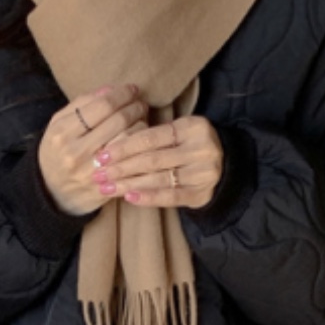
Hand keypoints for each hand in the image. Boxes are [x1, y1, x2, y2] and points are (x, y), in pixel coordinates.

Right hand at [39, 84, 149, 216]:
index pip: (102, 106)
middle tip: (141, 103)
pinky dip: (140, 148)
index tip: (131, 89)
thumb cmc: (57, 153)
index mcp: (62, 133)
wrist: (51, 195)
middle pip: (119, 121)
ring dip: (141, 125)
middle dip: (135, 107)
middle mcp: (76, 153)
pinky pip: (132, 162)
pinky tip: (141, 140)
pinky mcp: (106, 187)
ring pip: (129, 140)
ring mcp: (93, 173)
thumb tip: (110, 89)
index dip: (122, 94)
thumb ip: (81, 104)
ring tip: (141, 119)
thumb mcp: (59, 125)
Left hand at [90, 115, 223, 209]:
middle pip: (152, 159)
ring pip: (159, 178)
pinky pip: (171, 197)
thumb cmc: (191, 147)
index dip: (124, 146)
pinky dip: (149, 197)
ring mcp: (202, 173)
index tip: (102, 155)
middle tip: (97, 174)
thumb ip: (154, 136)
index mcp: (192, 127)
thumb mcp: (179, 133)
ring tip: (107, 188)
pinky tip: (129, 198)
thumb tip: (112, 143)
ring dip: (129, 184)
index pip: (151, 137)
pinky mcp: (201, 193)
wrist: (227, 167)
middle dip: (121, 167)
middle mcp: (200, 149)